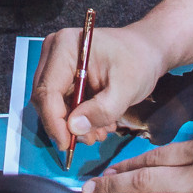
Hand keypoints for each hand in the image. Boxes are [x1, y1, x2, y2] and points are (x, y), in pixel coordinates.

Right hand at [33, 21, 166, 157]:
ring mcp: (56, 65)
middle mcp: (54, 53)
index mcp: (65, 47)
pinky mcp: (62, 77)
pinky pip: (61, 105)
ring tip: (101, 130)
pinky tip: (99, 123)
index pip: (47, 91)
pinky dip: (77, 119)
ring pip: (52, 106)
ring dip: (73, 125)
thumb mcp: (126, 88)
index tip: (66, 145)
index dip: (54, 121)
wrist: (146, 51)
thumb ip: (102, 109)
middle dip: (65, 125)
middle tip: (91, 138)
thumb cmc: (138, 61)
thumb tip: (74, 128)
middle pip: (45, 99)